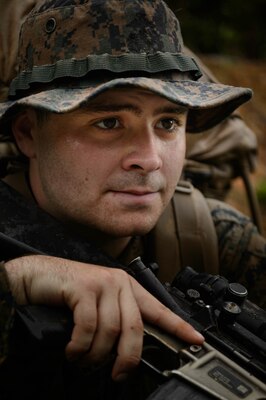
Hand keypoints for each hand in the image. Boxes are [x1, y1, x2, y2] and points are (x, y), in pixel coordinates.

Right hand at [4, 255, 203, 380]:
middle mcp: (118, 283)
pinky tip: (72, 350)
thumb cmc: (66, 295)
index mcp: (126, 287)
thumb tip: (127, 351)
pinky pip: (89, 328)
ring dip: (95, 355)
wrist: (36, 277)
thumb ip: (115, 320)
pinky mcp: (84, 288)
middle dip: (127, 358)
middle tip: (117, 374)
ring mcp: (102, 283)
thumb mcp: (97, 306)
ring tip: (83, 359)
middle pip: (135, 328)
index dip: (178, 326)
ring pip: (111, 332)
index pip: (158, 308)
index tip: (196, 340)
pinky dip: (80, 346)